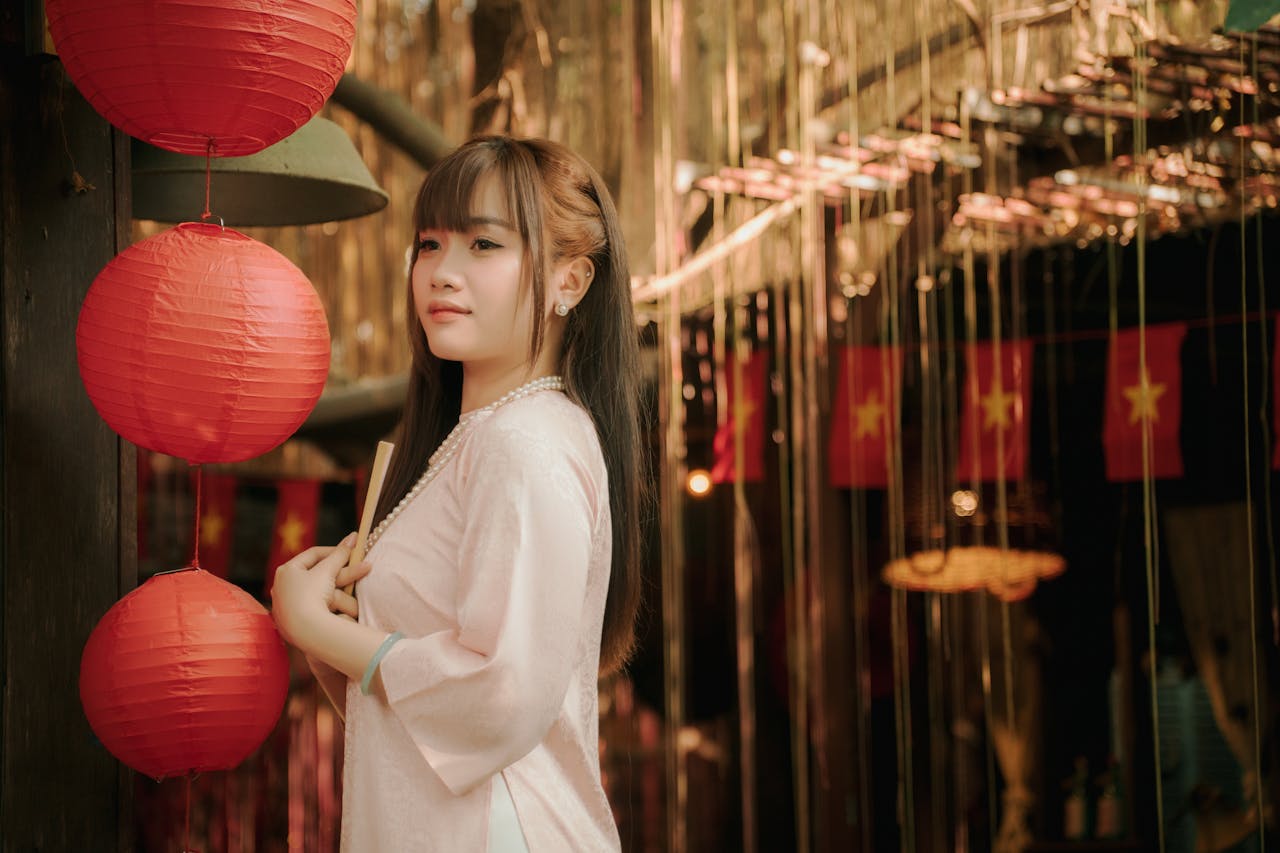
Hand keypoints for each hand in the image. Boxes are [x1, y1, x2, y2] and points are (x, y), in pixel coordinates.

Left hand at [270, 533, 372, 650]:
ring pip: (314, 591)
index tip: (352, 552)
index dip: (335, 550)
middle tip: (355, 568)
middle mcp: (281, 586)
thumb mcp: (327, 571)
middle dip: (338, 571)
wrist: (303, 631)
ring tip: (351, 589)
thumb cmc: (311, 595)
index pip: (314, 554)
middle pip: (315, 573)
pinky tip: (336, 607)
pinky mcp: (290, 621)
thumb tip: (354, 536)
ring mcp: (284, 605)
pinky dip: (325, 604)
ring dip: (334, 588)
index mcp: (286, 569)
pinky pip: (311, 607)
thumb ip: (340, 554)